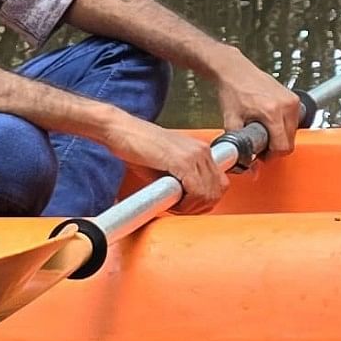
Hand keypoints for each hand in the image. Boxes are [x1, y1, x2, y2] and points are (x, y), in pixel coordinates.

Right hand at [101, 115, 229, 212]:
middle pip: (218, 190)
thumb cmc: (138, 147)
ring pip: (209, 193)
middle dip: (201, 206)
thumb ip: (182, 181)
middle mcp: (201, 151)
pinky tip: (171, 201)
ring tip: (174, 206)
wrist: (121, 131)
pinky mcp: (182, 161)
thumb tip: (188, 202)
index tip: (190, 206)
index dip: (206, 200)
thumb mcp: (167, 167)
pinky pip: (196, 191)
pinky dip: (186, 203)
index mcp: (200, 151)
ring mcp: (194, 155)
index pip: (219, 183)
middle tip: (181, 209)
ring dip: (192, 207)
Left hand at [202, 45, 304, 158]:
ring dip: (281, 136)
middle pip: (290, 141)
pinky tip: (271, 121)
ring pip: (294, 131)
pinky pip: (294, 120)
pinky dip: (284, 125)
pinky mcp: (294, 97)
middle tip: (261, 143)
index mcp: (272, 112)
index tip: (263, 155)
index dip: (271, 155)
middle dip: (276, 146)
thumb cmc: (233, 91)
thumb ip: (238, 145)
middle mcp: (286, 105)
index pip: (283, 146)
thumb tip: (245, 164)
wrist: (235, 71)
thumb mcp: (231, 121)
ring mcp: (292, 100)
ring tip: (265, 130)